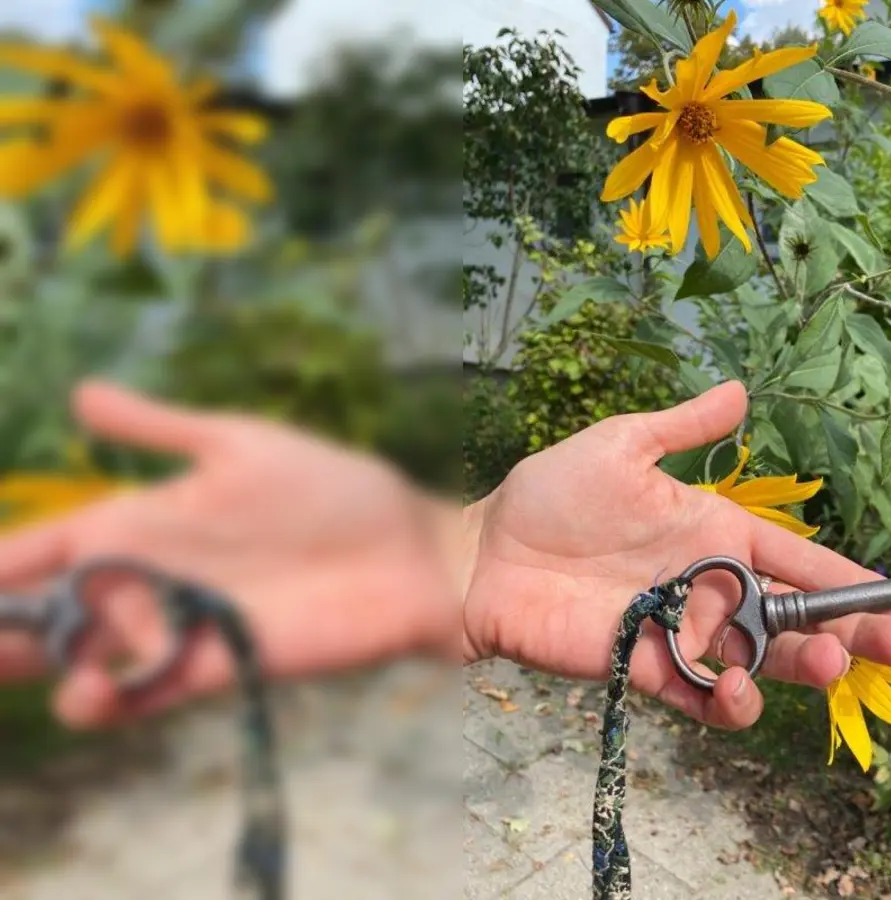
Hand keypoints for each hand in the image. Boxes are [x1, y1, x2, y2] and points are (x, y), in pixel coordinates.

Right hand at [0, 381, 458, 727]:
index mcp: (147, 520)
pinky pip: (142, 695)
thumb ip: (162, 429)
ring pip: (80, 659)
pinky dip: (104, 700)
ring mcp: (180, 627)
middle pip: (48, 610)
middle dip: (3, 626)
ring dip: (35, 665)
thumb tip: (81, 393)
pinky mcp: (216, 669)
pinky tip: (88, 690)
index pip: (47, 545)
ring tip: (14, 659)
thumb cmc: (343, 490)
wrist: (418, 555)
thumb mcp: (243, 446)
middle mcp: (152, 579)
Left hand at [462, 381, 890, 730]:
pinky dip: (730, 702)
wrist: (480, 555)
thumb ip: (683, 427)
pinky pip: (701, 697)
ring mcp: (682, 633)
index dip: (850, 582)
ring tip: (824, 663)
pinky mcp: (646, 670)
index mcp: (716, 532)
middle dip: (853, 635)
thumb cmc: (546, 496)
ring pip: (763, 662)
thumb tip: (742, 390)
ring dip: (802, 668)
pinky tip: (742, 692)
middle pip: (797, 619)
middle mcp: (711, 586)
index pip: (799, 561)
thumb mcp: (619, 446)